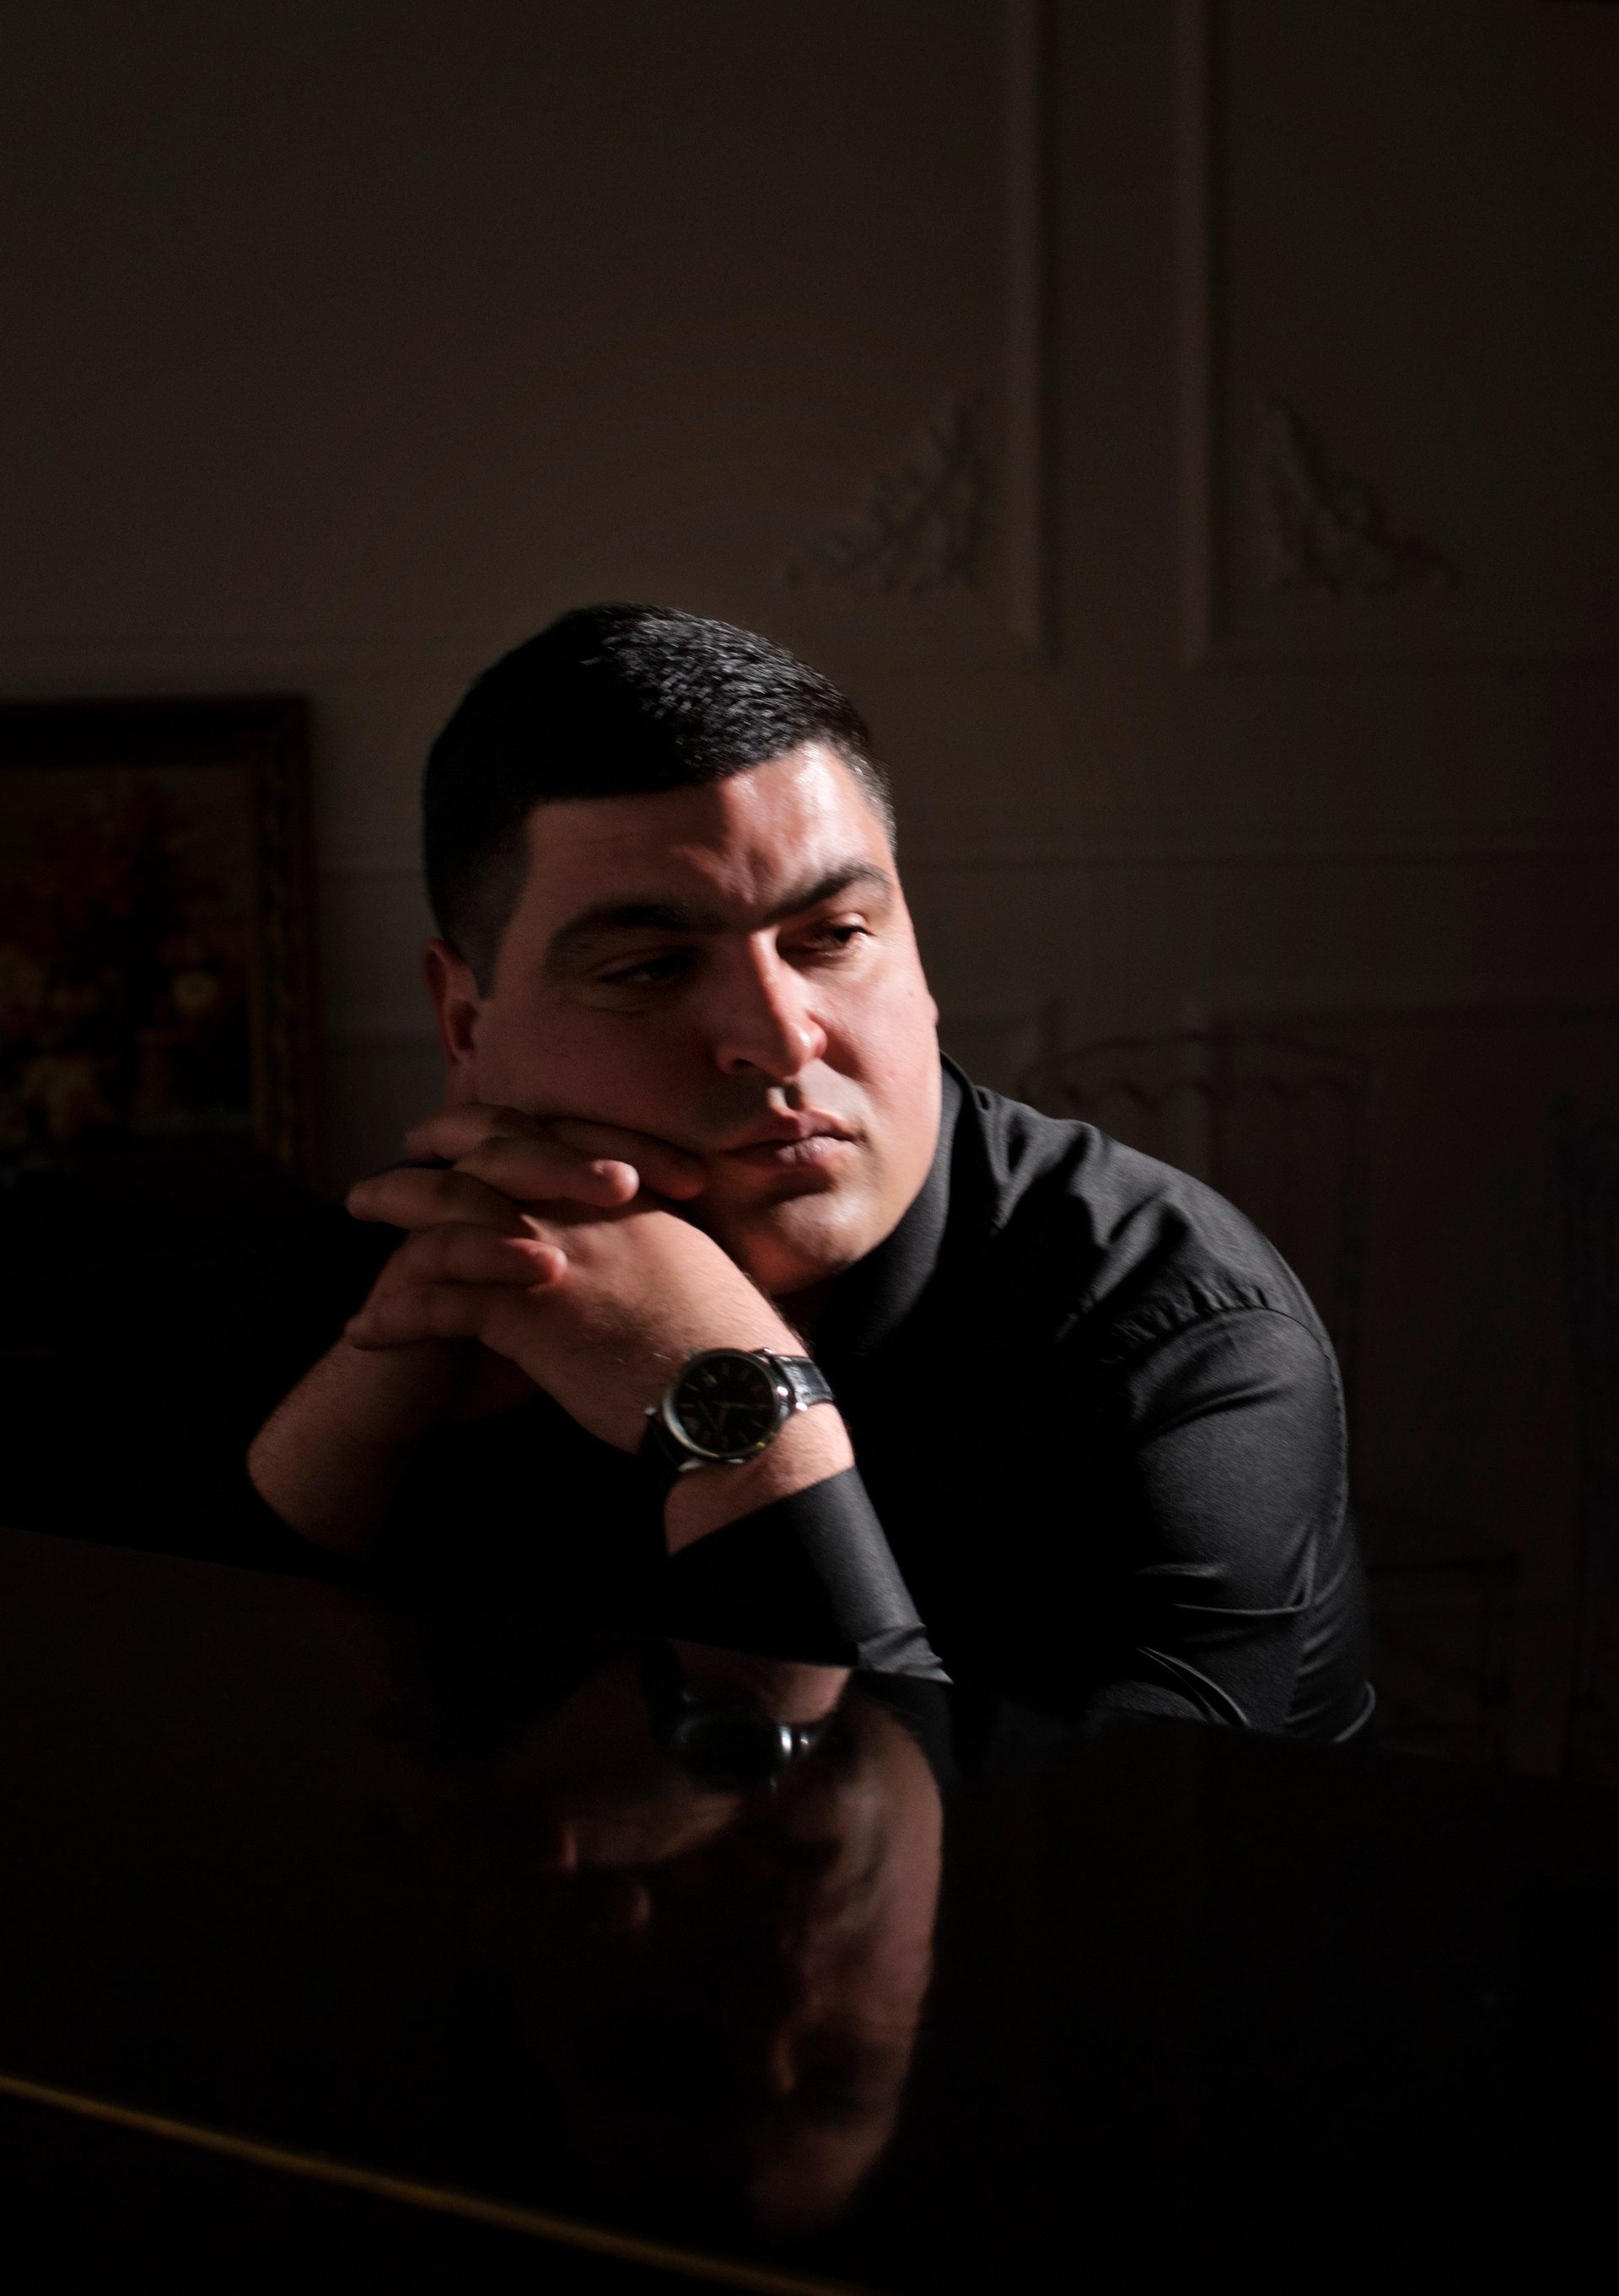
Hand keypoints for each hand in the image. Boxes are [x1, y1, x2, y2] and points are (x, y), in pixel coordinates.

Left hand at [344, 1104, 804, 1451]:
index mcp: (625, 1190)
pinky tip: (362, 1330)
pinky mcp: (529, 1314)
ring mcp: (554, 1254)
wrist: (736, 1391)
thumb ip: (655, 1235)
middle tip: (396, 1157)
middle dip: (432, 1149)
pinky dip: (394, 1315)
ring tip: (355, 1211)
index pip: (545, 1135)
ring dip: (394, 1207)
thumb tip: (648, 1239)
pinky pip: (439, 1303)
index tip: (465, 1128)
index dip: (495, 1126)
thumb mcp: (695, 1259)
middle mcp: (583, 1207)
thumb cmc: (729, 1338)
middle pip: (487, 1156)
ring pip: (449, 1213)